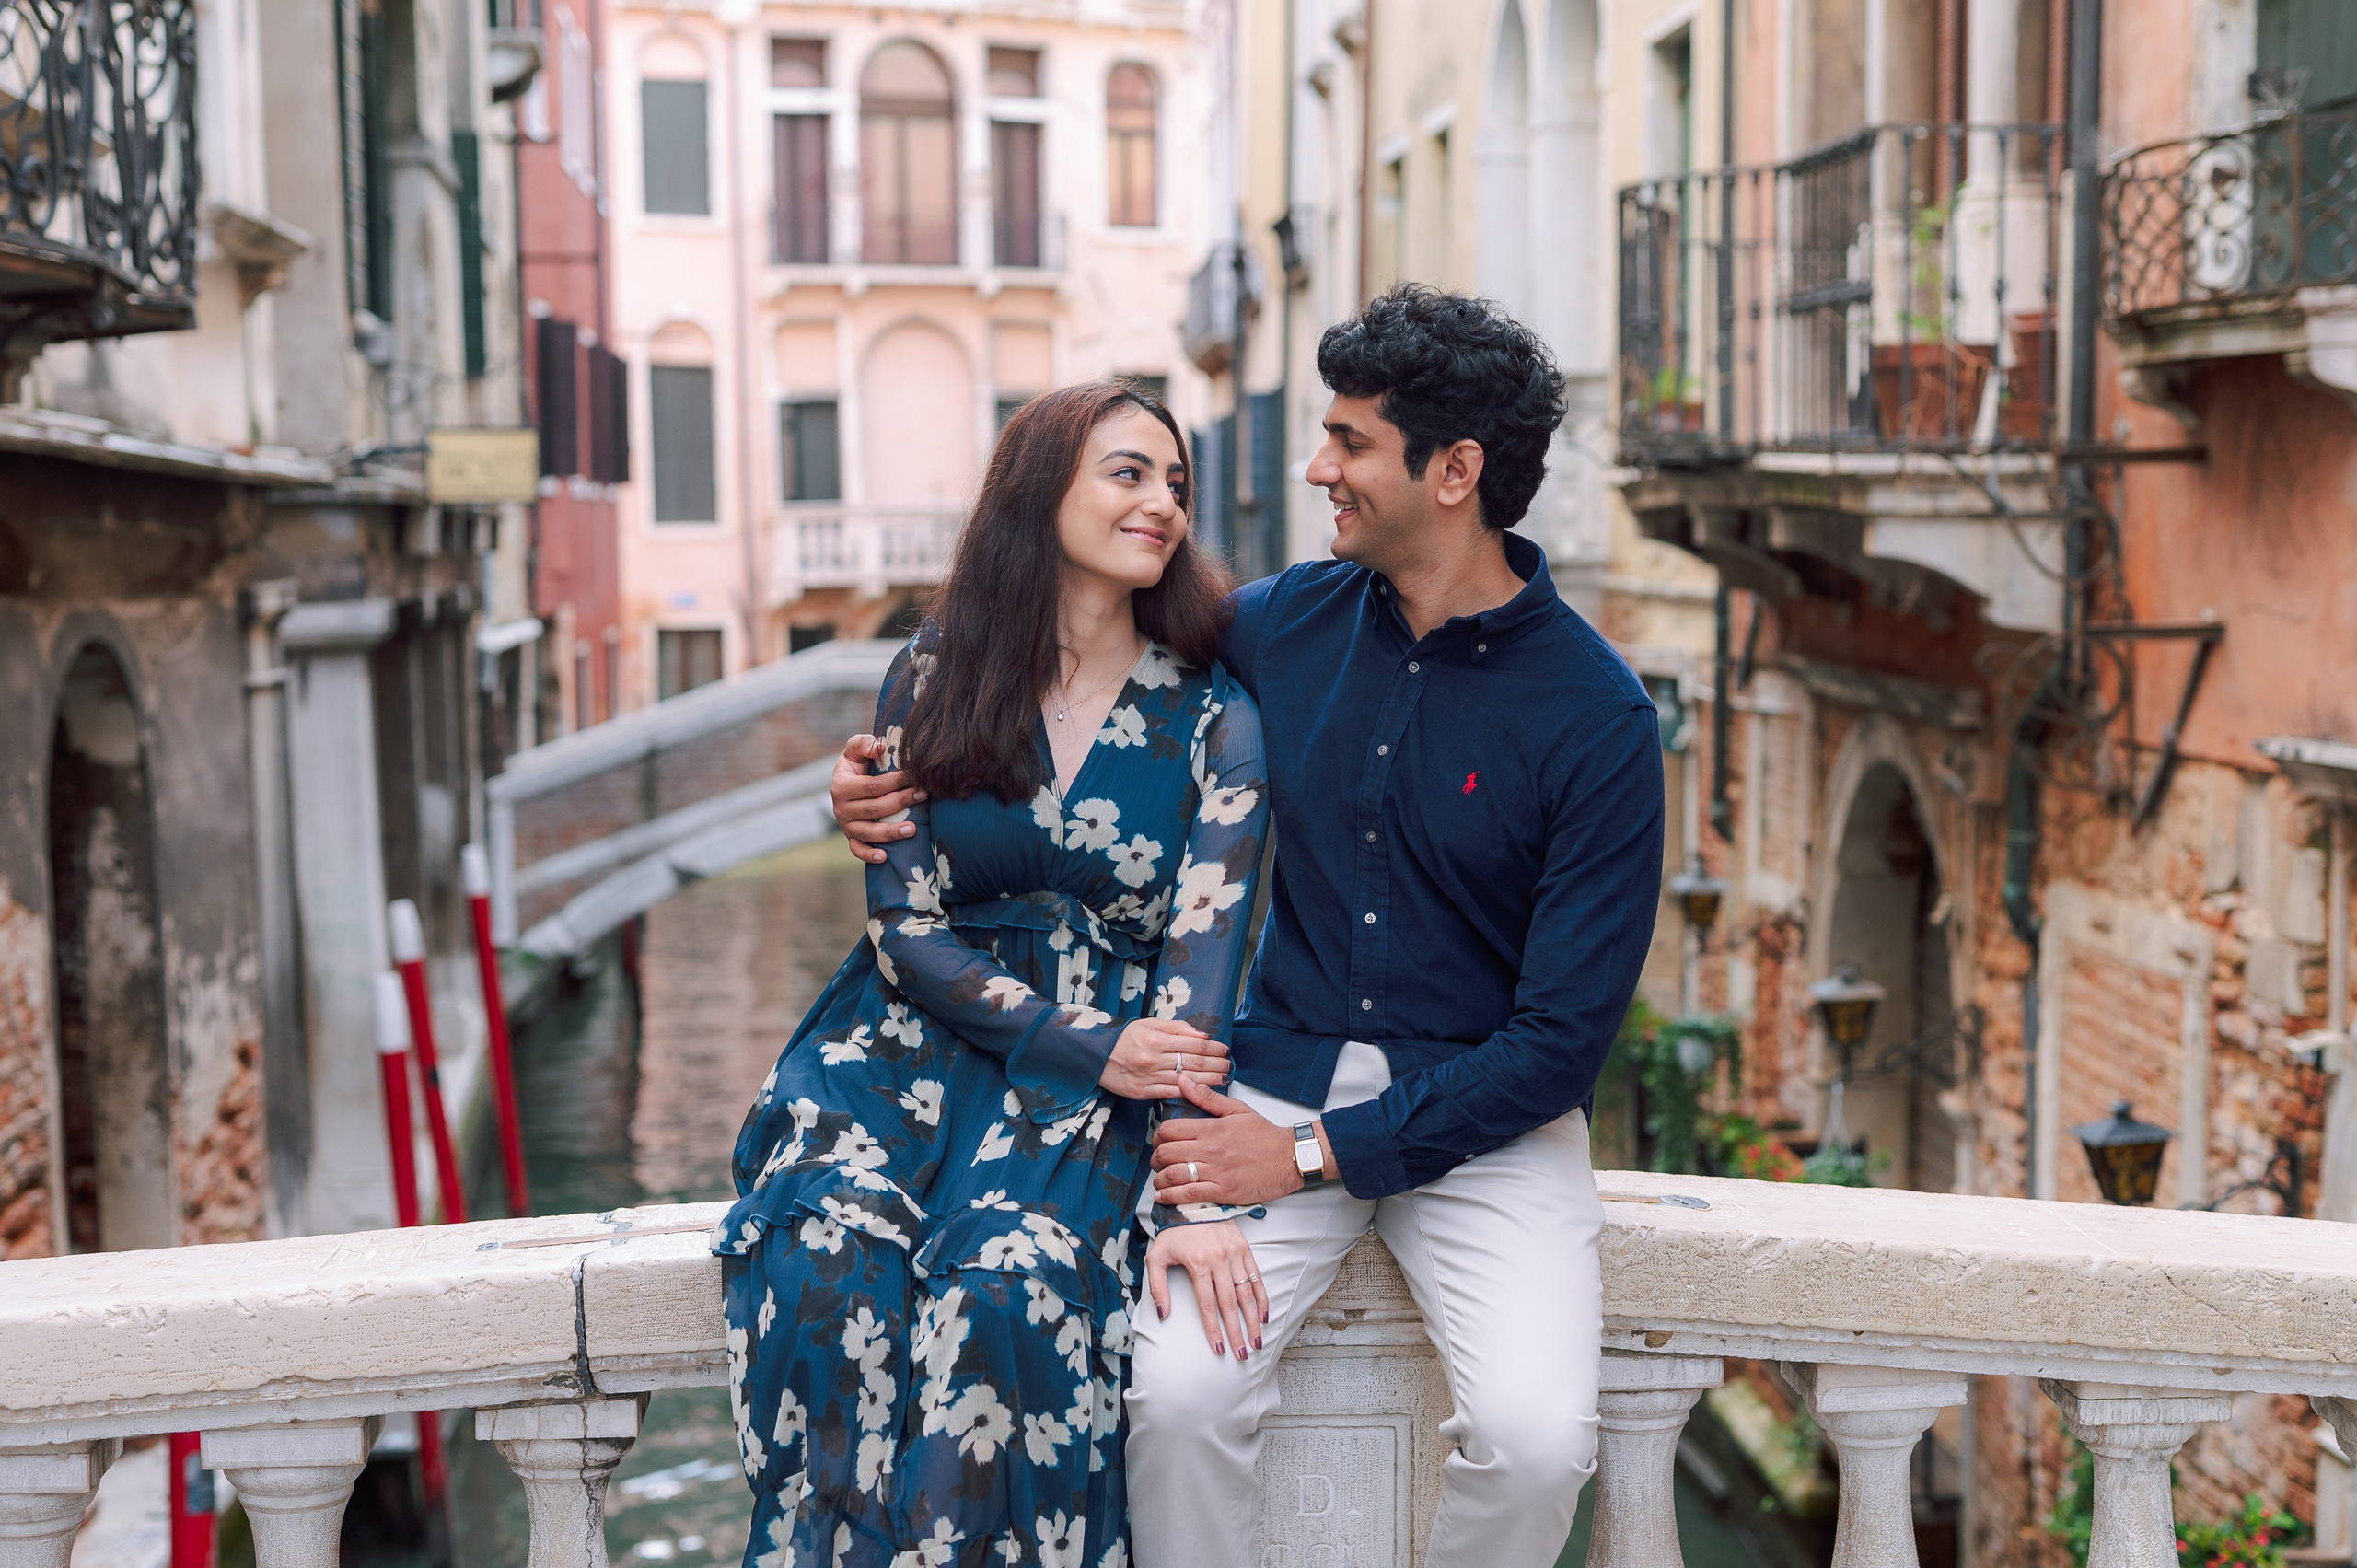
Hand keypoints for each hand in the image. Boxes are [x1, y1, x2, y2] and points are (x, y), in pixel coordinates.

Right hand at [831, 734, 925, 864]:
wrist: (847, 781)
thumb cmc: (857, 763)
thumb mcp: (855, 748)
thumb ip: (863, 743)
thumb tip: (880, 747)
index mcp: (841, 786)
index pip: (871, 786)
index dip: (894, 781)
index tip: (915, 776)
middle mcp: (841, 808)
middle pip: (874, 809)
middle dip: (901, 802)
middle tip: (923, 794)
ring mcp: (846, 825)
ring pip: (868, 833)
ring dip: (890, 832)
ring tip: (913, 829)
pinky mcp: (851, 838)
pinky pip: (857, 850)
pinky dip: (869, 855)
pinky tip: (885, 857)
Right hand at [1101, 1018, 1228, 1099]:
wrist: (1094, 1056)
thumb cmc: (1124, 1038)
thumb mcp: (1148, 1024)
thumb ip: (1176, 1027)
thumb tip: (1202, 1033)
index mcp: (1157, 1039)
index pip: (1194, 1043)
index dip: (1213, 1047)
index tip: (1225, 1049)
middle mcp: (1154, 1059)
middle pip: (1194, 1062)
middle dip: (1216, 1064)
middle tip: (1229, 1065)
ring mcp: (1148, 1077)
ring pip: (1186, 1079)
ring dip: (1209, 1079)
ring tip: (1224, 1078)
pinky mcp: (1142, 1092)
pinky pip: (1170, 1093)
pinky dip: (1189, 1092)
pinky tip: (1203, 1091)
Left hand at [1145, 1220, 1265, 1359]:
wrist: (1192, 1202)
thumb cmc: (1173, 1232)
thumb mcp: (1156, 1256)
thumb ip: (1157, 1286)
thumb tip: (1163, 1315)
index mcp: (1198, 1263)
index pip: (1207, 1305)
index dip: (1214, 1329)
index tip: (1219, 1348)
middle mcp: (1219, 1259)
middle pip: (1230, 1304)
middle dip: (1237, 1332)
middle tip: (1243, 1353)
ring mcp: (1234, 1253)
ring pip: (1247, 1293)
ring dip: (1253, 1320)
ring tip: (1257, 1340)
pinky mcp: (1244, 1248)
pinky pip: (1256, 1276)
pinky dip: (1262, 1297)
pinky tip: (1265, 1315)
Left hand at [1150, 1077, 1307, 1206]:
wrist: (1290, 1157)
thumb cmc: (1265, 1135)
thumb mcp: (1237, 1110)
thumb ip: (1207, 1098)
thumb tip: (1183, 1081)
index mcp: (1211, 1129)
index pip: (1169, 1130)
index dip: (1157, 1137)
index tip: (1158, 1142)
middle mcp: (1210, 1150)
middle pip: (1166, 1153)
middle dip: (1155, 1159)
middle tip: (1157, 1162)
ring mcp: (1216, 1172)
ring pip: (1173, 1176)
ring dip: (1159, 1180)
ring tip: (1159, 1181)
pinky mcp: (1223, 1192)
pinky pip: (1189, 1195)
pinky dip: (1170, 1197)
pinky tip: (1163, 1197)